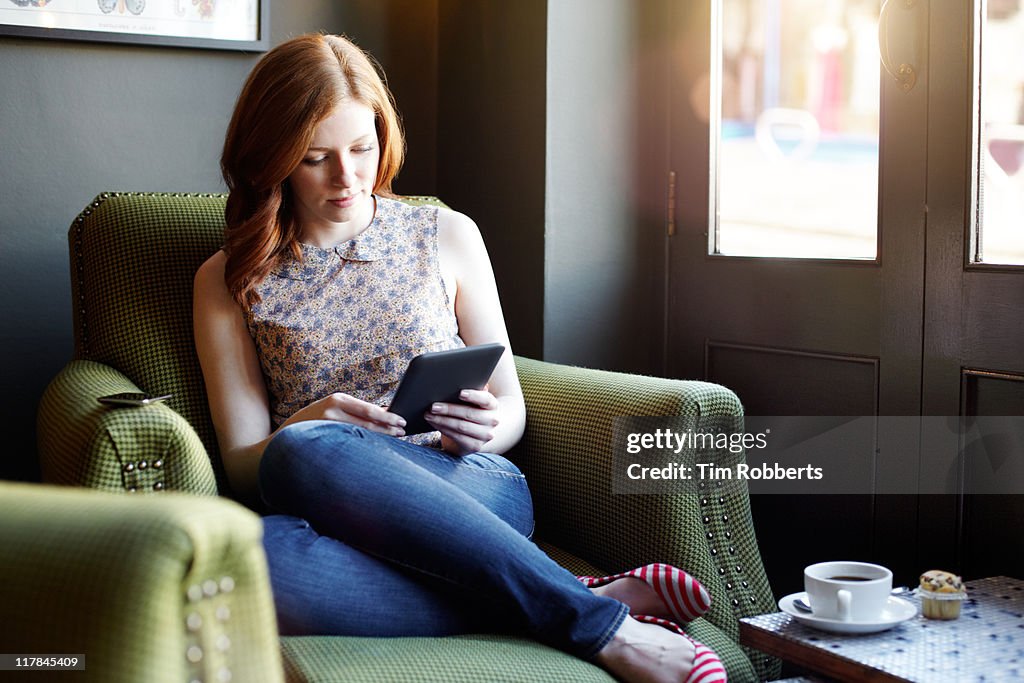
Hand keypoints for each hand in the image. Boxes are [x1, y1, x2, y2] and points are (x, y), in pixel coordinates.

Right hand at [287, 392, 405, 436]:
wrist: (285, 435)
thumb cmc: (314, 419)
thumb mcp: (332, 408)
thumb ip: (353, 410)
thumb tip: (382, 413)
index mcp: (338, 399)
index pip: (368, 409)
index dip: (387, 416)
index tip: (401, 420)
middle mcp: (333, 410)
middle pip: (367, 422)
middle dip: (388, 427)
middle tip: (403, 431)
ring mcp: (328, 425)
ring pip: (361, 434)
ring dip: (380, 436)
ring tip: (396, 437)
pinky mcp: (325, 439)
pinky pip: (351, 442)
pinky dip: (366, 444)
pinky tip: (376, 447)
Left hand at [424, 388, 499, 455]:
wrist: (478, 431)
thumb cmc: (472, 409)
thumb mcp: (473, 400)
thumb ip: (470, 390)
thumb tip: (457, 381)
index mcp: (492, 405)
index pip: (485, 399)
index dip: (474, 396)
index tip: (460, 393)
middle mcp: (492, 420)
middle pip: (469, 413)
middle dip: (449, 409)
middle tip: (433, 406)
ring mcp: (485, 435)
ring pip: (461, 426)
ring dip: (442, 421)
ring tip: (429, 415)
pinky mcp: (475, 446)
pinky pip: (457, 437)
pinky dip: (444, 430)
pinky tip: (435, 424)